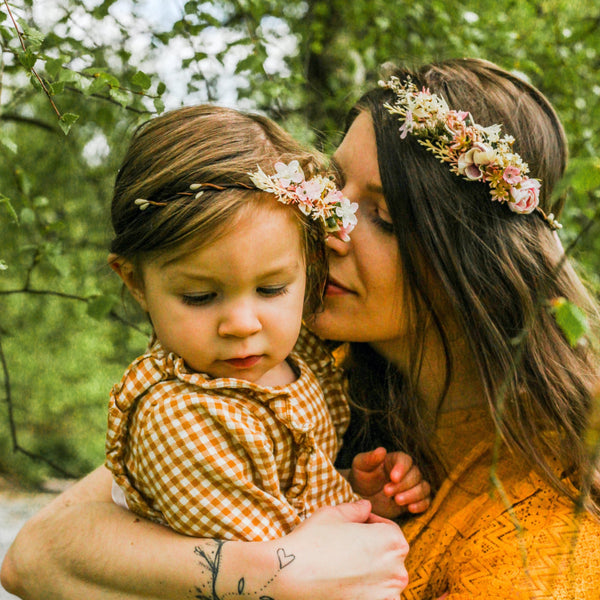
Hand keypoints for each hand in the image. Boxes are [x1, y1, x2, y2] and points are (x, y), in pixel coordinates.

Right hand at [271, 500, 408, 599]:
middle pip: (389, 554)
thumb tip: (366, 507)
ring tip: (344, 564)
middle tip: (347, 545)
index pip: (389, 528)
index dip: (370, 524)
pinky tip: (345, 581)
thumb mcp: (334, 514)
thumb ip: (356, 509)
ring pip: (384, 578)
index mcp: (392, 540)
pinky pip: (377, 596)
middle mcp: (397, 569)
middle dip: (372, 547)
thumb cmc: (314, 540)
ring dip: (371, 571)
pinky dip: (366, 590)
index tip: (354, 527)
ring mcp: (387, 594)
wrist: (292, 574)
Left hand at [350, 447, 430, 517]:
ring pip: (423, 487)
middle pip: (415, 475)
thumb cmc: (361, 477)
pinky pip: (426, 501)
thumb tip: (381, 450)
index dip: (402, 468)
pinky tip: (410, 509)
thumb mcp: (360, 465)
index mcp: (394, 460)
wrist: (362, 497)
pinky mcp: (414, 501)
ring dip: (413, 495)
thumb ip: (370, 458)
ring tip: (397, 501)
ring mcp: (412, 486)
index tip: (393, 477)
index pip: (405, 460)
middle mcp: (407, 472)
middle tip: (387, 492)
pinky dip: (421, 505)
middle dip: (403, 485)